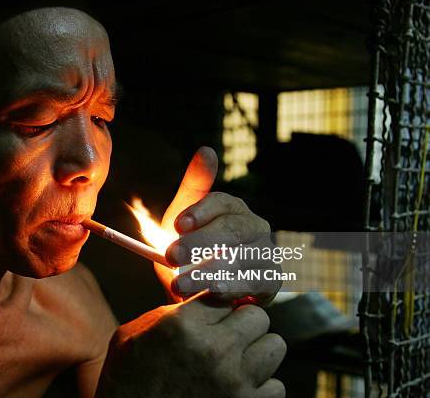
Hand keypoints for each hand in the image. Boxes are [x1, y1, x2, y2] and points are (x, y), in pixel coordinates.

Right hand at [96, 294, 285, 396]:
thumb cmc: (127, 378)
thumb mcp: (136, 332)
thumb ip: (169, 308)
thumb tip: (187, 281)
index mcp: (184, 324)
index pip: (226, 292)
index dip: (221, 305)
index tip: (217, 313)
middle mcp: (214, 349)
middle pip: (258, 316)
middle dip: (244, 324)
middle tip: (229, 336)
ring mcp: (233, 381)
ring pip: (274, 346)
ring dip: (257, 353)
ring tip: (236, 362)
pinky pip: (276, 387)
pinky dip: (262, 388)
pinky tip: (238, 388)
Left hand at [157, 147, 279, 304]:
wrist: (205, 292)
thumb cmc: (194, 251)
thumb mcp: (185, 220)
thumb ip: (193, 188)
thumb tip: (207, 150)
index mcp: (233, 208)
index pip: (222, 202)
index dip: (200, 211)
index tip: (177, 224)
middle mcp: (254, 226)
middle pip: (232, 230)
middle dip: (199, 244)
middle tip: (171, 256)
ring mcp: (266, 253)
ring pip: (241, 258)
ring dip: (207, 272)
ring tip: (180, 283)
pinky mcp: (271, 279)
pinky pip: (254, 282)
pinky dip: (232, 287)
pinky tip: (212, 292)